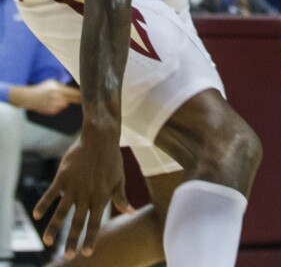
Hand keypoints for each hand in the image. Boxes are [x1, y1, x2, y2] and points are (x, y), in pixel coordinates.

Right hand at [20, 79, 80, 114]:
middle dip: (77, 99)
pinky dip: (58, 106)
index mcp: (58, 89)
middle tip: (81, 98)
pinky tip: (51, 103)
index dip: (80, 94)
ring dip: (65, 102)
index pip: (73, 93)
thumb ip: (62, 86)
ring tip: (56, 98)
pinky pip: (59, 109)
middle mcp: (57, 98)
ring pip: (65, 104)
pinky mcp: (51, 111)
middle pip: (72, 100)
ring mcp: (54, 106)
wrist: (30, 98)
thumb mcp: (52, 83)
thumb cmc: (42, 88)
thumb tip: (72, 88)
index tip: (87, 94)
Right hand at [35, 127, 130, 257]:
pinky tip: (37, 215)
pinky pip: (51, 193)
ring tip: (48, 242)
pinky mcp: (63, 177)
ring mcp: (74, 186)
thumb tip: (131, 212)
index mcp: (101, 197)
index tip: (87, 253)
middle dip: (72, 240)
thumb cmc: (111, 158)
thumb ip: (121, 197)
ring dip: (54, 228)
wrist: (100, 137)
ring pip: (62, 212)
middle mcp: (86, 195)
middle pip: (78, 222)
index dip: (90, 238)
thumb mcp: (119, 178)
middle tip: (68, 256)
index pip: (95, 223)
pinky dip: (43, 204)